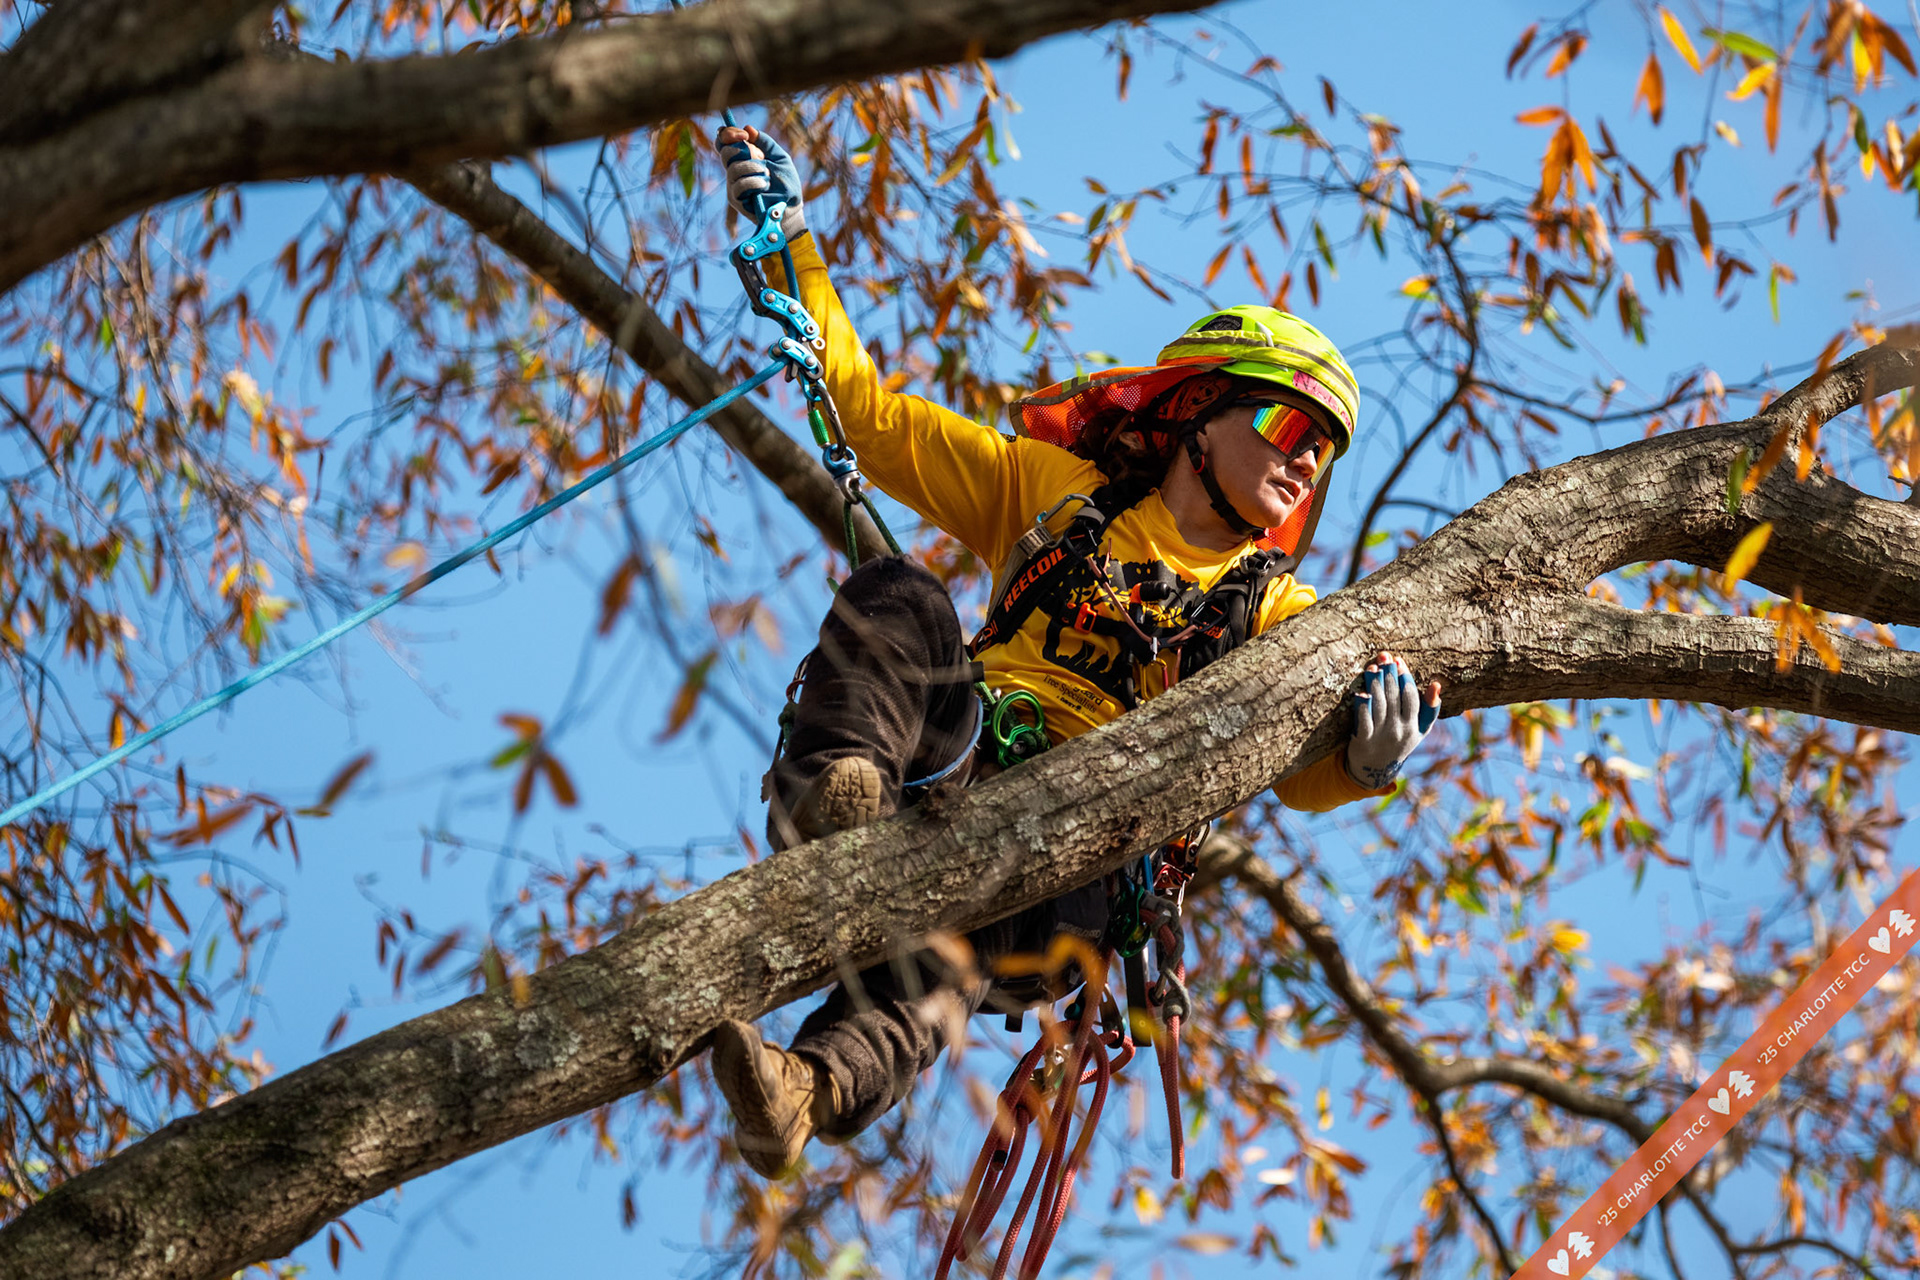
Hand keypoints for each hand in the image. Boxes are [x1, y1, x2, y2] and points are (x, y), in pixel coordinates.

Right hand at [715, 124, 805, 239]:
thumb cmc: (786, 184)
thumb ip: (765, 142)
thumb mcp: (780, 157)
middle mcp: (734, 170)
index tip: (744, 135)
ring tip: (767, 175)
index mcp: (742, 158)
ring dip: (754, 168)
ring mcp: (733, 184)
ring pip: (733, 168)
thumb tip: (748, 128)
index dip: (728, 134)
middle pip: (725, 152)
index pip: (724, 142)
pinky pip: (739, 184)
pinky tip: (764, 186)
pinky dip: (754, 182)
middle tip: (762, 159)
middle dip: (745, 151)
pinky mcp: (735, 199)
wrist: (790, 207)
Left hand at [1343, 650, 1440, 790]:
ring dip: (1375, 685)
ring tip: (1372, 668)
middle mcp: (1399, 730)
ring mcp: (1381, 736)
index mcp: (1413, 726)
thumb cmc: (1399, 742)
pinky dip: (1361, 706)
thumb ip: (1429, 708)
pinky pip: (1363, 720)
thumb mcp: (1420, 730)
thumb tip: (1436, 684)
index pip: (1411, 697)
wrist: (1375, 769)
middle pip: (1394, 698)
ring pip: (1379, 705)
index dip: (1405, 677)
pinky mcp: (1363, 741)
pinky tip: (1361, 693)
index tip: (1398, 661)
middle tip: (1383, 657)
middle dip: (1389, 675)